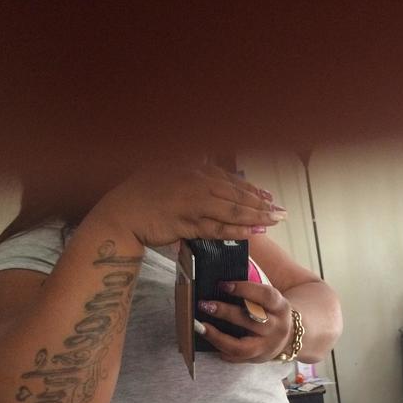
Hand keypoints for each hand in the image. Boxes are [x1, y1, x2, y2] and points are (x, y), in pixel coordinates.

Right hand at [93, 163, 285, 246]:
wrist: (121, 214)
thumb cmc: (142, 198)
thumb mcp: (169, 177)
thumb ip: (192, 179)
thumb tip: (210, 176)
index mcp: (193, 169)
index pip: (230, 180)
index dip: (252, 190)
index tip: (268, 197)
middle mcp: (196, 181)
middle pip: (236, 194)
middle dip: (261, 203)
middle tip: (281, 211)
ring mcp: (192, 202)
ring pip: (231, 210)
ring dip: (255, 216)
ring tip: (274, 222)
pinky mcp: (187, 222)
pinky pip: (218, 227)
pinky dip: (237, 230)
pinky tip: (253, 233)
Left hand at [197, 281, 293, 362]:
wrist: (290, 337)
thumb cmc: (270, 312)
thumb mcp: (269, 300)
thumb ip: (251, 291)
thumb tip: (222, 283)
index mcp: (281, 307)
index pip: (265, 296)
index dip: (244, 289)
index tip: (223, 285)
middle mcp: (277, 328)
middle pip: (251, 321)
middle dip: (225, 312)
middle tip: (204, 304)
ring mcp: (268, 346)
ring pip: (242, 347)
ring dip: (218, 337)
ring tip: (201, 327)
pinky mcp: (257, 359)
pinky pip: (237, 358)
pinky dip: (221, 349)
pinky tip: (209, 341)